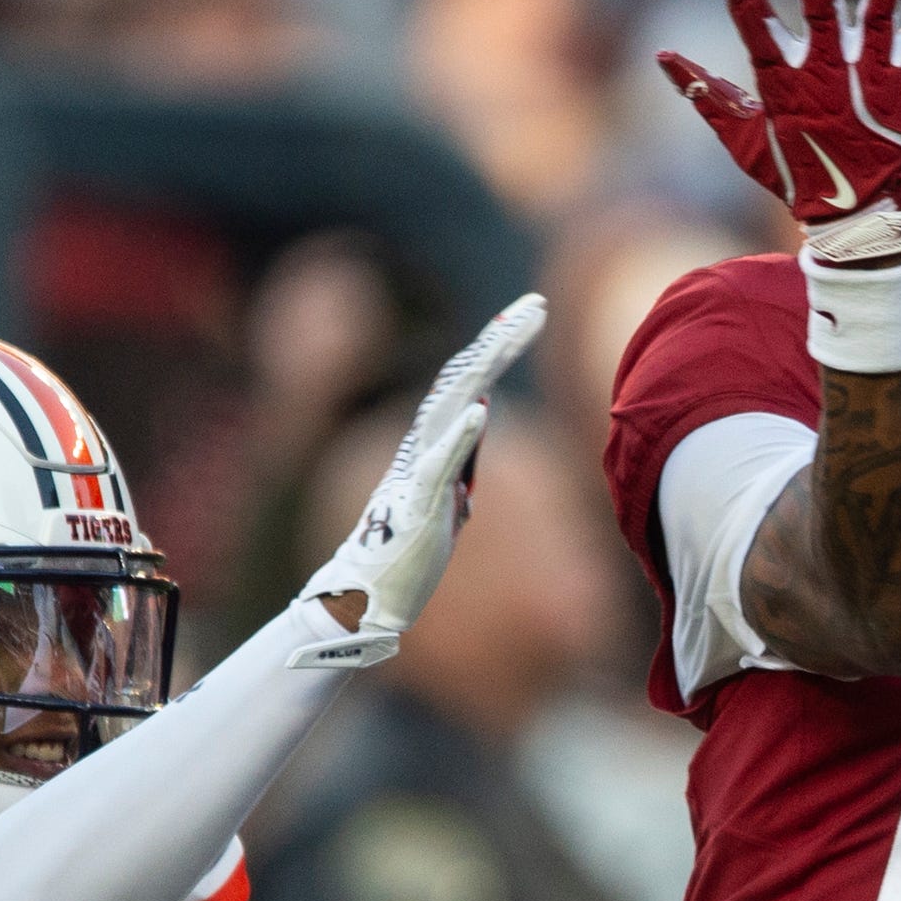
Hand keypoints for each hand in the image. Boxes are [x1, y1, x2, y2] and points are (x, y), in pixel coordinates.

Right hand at [294, 293, 545, 661]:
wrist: (366, 598)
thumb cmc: (405, 552)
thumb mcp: (446, 494)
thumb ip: (460, 457)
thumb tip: (482, 413)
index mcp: (430, 443)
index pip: (469, 381)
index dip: (498, 345)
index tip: (529, 313)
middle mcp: (421, 446)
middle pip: (463, 379)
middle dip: (500, 339)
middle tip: (534, 302)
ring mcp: (418, 472)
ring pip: (450, 407)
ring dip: (482, 368)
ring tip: (511, 333)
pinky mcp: (417, 505)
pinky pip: (437, 466)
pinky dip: (458, 437)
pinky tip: (482, 410)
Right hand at [658, 0, 900, 265]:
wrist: (858, 222)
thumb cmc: (799, 176)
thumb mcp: (744, 141)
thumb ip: (706, 96)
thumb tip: (664, 58)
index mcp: (785, 88)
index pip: (756, 33)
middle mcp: (829, 78)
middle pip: (820, 8)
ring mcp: (874, 81)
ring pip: (878, 11)